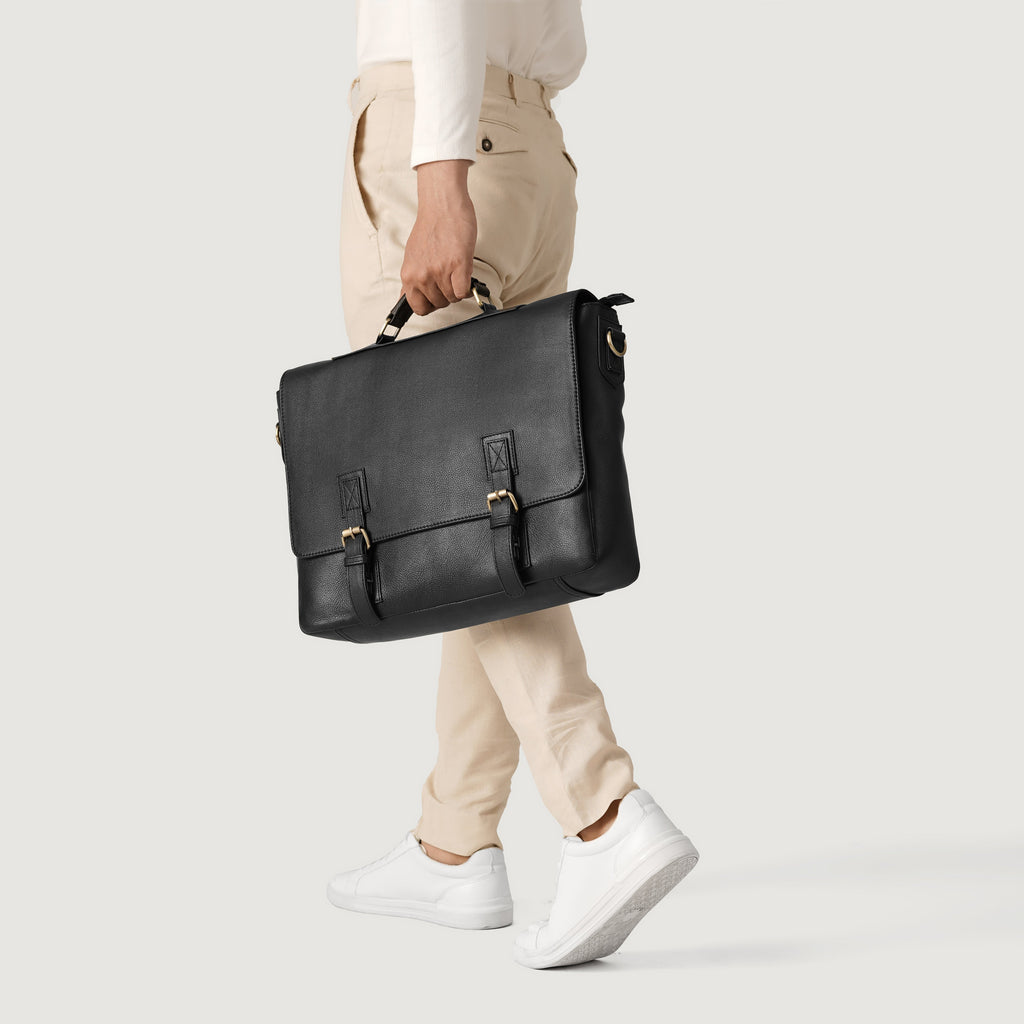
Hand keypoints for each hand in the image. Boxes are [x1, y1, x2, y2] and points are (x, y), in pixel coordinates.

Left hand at [402, 159, 476, 315]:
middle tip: (449, 278)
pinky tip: (465, 274)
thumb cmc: (431, 227)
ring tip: (456, 271)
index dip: (430, 304)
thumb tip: (405, 299)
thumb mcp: (412, 256)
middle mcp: (422, 275)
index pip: (418, 307)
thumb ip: (412, 278)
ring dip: (457, 289)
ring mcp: (440, 271)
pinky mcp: (458, 265)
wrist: (442, 205)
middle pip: (438, 304)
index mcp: (409, 274)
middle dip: (445, 295)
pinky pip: (463, 292)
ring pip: (452, 298)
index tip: (436, 294)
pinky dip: (467, 287)